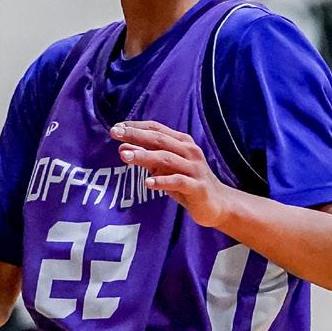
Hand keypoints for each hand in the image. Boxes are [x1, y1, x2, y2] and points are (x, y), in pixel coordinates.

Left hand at [111, 121, 233, 228]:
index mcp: (181, 143)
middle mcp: (189, 152)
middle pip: (160, 140)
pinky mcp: (197, 187)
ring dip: (144, 156)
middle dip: (136, 135)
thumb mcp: (163, 168)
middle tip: (114, 133)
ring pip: (167, 159)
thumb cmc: (186, 182)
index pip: (156, 129)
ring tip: (125, 156)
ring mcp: (194, 169)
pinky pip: (178, 182)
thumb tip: (122, 148)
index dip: (136, 126)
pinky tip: (147, 183)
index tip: (116, 127)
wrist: (216, 204)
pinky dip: (163, 181)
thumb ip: (146, 157)